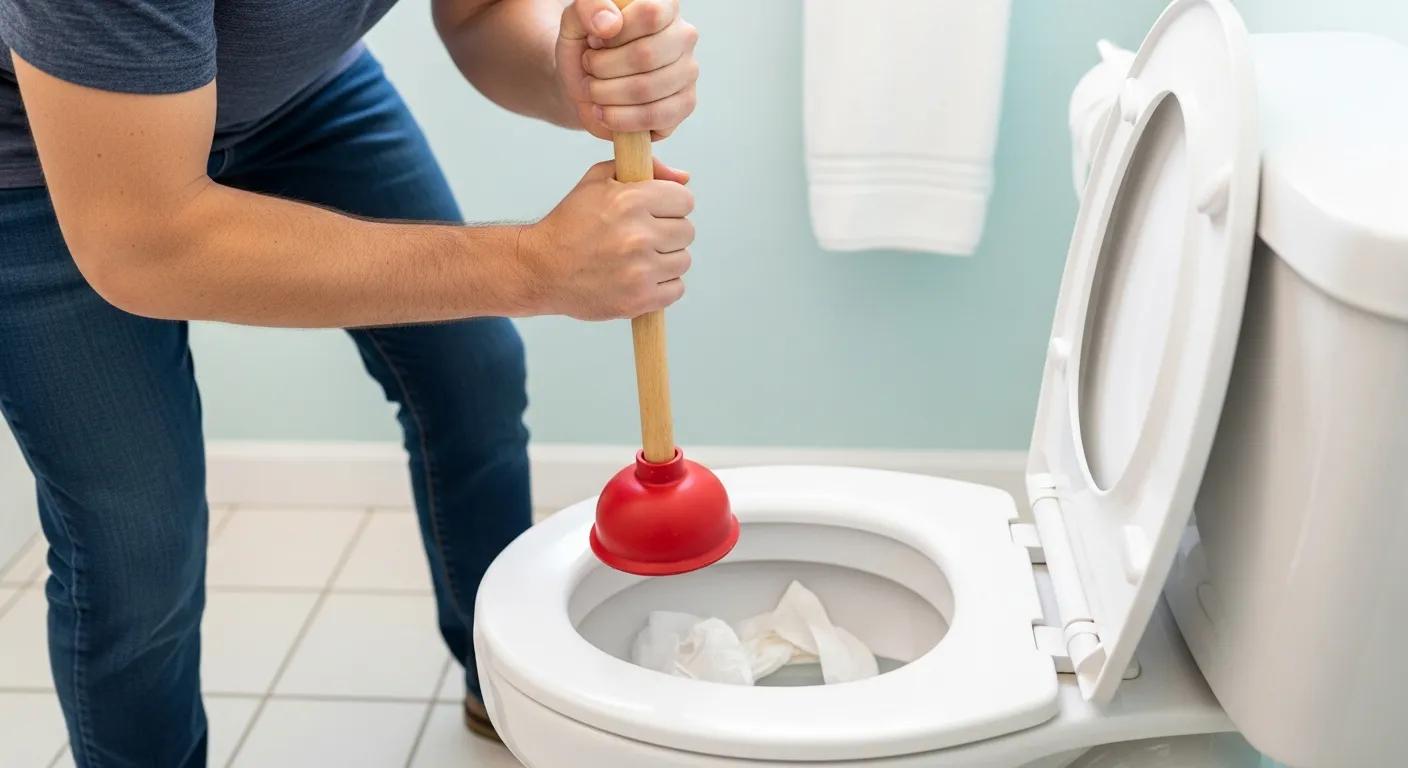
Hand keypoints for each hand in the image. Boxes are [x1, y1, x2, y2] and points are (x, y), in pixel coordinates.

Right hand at [521, 159, 693, 319]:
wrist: (540, 268)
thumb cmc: (570, 224)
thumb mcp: (598, 181)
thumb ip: (646, 171)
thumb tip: (685, 177)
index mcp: (630, 201)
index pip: (685, 200)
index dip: (671, 205)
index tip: (655, 212)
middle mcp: (638, 236)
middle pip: (687, 231)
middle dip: (668, 232)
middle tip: (643, 237)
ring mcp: (640, 271)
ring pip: (683, 261)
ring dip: (666, 260)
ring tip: (639, 258)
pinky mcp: (639, 299)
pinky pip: (676, 290)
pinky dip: (662, 286)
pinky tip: (640, 278)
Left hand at [557, 0, 699, 139]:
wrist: (586, 85)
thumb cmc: (586, 49)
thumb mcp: (575, 22)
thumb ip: (588, 8)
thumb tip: (610, 24)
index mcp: (664, 6)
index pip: (650, 14)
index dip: (615, 33)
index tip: (595, 41)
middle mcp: (683, 36)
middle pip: (645, 55)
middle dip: (603, 67)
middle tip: (589, 68)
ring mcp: (688, 72)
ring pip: (647, 88)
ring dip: (606, 94)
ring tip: (593, 89)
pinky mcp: (685, 104)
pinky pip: (654, 116)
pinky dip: (620, 118)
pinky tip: (604, 111)